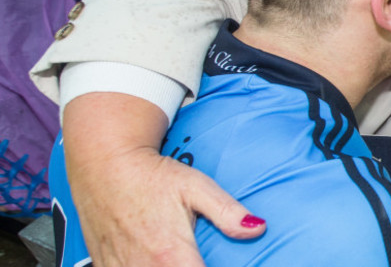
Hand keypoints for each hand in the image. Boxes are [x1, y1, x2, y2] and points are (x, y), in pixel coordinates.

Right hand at [63, 93, 265, 266]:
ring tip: (180, 259)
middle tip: (198, 258)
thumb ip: (228, 212)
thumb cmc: (150, 174)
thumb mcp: (195, 186)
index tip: (222, 263)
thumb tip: (257, 227)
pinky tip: (153, 261)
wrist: (104, 163)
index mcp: (171, 255)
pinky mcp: (105, 266)